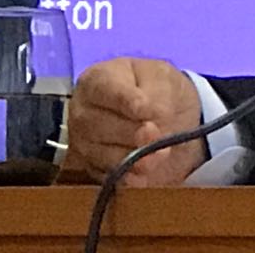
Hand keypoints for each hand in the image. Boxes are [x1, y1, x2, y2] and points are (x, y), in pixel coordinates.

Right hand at [64, 57, 206, 186]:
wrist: (170, 116)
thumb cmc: (160, 89)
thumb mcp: (163, 77)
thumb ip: (156, 90)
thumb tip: (148, 113)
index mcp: (97, 80)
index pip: (103, 89)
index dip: (124, 100)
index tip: (145, 109)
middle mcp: (83, 111)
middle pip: (97, 124)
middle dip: (130, 131)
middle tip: (154, 133)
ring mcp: (84, 142)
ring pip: (100, 153)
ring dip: (132, 157)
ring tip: (160, 153)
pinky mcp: (93, 168)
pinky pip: (106, 176)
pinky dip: (128, 177)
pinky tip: (145, 174)